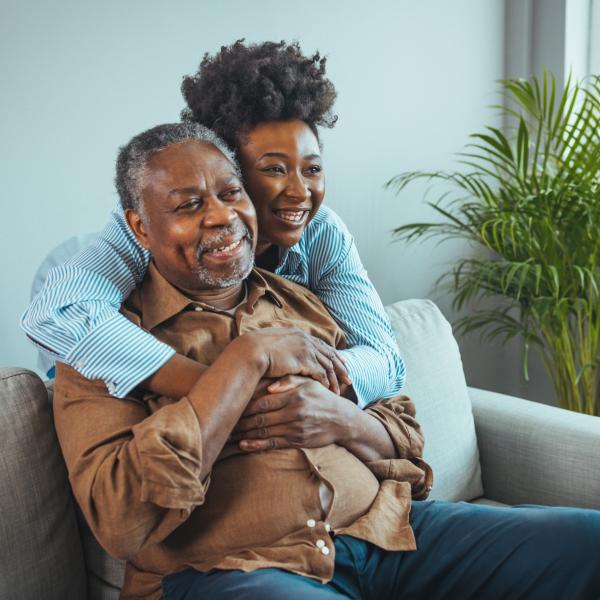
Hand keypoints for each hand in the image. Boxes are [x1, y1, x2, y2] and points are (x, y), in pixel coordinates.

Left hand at [231, 376, 352, 451]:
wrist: (342, 420)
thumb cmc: (322, 397)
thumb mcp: (309, 383)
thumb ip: (290, 380)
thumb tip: (269, 385)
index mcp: (294, 395)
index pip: (264, 401)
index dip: (245, 404)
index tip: (232, 404)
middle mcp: (294, 412)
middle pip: (260, 417)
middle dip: (240, 421)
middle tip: (224, 421)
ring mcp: (295, 428)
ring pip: (264, 431)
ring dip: (244, 434)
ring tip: (228, 434)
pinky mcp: (297, 441)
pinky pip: (273, 444)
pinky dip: (256, 445)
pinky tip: (244, 444)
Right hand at [241, 327, 350, 393]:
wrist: (250, 351)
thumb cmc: (255, 350)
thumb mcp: (271, 344)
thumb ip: (281, 346)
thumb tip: (280, 352)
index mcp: (298, 334)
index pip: (321, 344)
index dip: (332, 354)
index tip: (342, 361)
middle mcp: (306, 340)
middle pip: (330, 354)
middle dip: (341, 367)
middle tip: (349, 378)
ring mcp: (307, 349)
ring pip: (328, 365)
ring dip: (335, 378)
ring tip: (341, 390)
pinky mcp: (305, 360)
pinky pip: (321, 373)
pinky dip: (327, 383)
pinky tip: (330, 391)